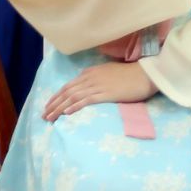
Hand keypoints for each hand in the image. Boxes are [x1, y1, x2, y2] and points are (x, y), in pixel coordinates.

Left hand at [40, 59, 154, 123]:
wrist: (145, 74)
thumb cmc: (130, 75)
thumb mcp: (109, 73)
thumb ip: (97, 78)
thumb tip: (87, 86)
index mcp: (90, 73)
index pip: (68, 86)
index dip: (57, 97)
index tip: (49, 106)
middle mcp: (90, 78)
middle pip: (67, 92)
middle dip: (53, 104)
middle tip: (44, 115)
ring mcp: (97, 85)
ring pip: (72, 97)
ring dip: (59, 108)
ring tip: (50, 118)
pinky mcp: (105, 94)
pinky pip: (86, 100)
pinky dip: (74, 106)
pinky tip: (67, 113)